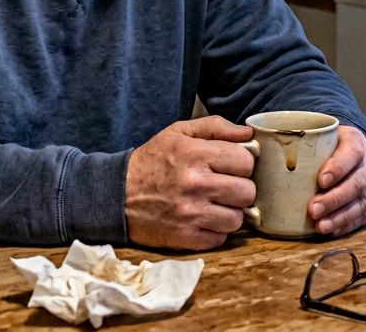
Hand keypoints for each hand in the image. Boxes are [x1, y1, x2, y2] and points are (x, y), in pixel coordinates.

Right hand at [125, 116, 255, 249]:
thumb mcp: (178, 132)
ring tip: (216, 204)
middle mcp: (195, 184)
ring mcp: (191, 214)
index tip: (231, 165)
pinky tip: (204, 219)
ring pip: (237, 219)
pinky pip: (221, 238)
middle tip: (226, 186)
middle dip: (240, 188)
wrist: (116, 195)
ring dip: (230, 212)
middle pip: (247, 192)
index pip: (246, 161)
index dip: (241, 163)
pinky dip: (216, 230)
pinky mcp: (185, 238)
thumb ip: (215, 127)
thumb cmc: (152, 161)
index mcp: (195, 154)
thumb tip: (249, 134)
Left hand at [308, 126, 365, 235]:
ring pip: (360, 203)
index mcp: (355, 142)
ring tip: (320, 226)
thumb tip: (259, 145)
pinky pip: (361, 217)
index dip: (338, 168)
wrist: (350, 149)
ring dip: (339, 217)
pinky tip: (330, 230)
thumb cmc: (327, 143)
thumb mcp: (318, 133)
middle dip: (334, 199)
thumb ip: (298, 139)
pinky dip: (345, 225)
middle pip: (356, 183)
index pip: (351, 153)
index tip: (320, 181)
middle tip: (313, 209)